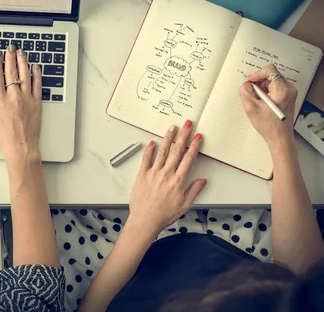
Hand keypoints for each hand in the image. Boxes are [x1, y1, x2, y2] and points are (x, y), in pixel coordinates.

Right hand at [0, 46, 42, 164]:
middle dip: (9, 57)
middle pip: (11, 71)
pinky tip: (35, 67)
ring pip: (25, 74)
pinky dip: (36, 74)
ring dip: (22, 61)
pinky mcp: (37, 103)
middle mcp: (13, 96)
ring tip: (21, 53)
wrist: (21, 147)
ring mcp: (26, 98)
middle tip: (10, 48)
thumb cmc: (3, 137)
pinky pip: (37, 84)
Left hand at [128, 120, 206, 236]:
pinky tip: (152, 142)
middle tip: (187, 124)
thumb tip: (202, 180)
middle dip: (184, 135)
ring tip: (172, 128)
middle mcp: (166, 174)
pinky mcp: (142, 175)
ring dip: (168, 138)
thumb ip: (194, 190)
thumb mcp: (184, 205)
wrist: (145, 220)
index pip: (189, 159)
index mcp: (178, 180)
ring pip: (162, 151)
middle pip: (177, 150)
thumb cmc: (164, 215)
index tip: (198, 136)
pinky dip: (149, 150)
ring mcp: (153, 173)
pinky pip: (146, 159)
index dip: (194, 146)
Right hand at [239, 64, 297, 145]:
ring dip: (261, 89)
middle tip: (252, 95)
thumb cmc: (269, 125)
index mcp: (282, 89)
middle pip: (270, 76)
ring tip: (257, 102)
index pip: (270, 70)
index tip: (249, 83)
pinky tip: (262, 104)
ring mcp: (290, 93)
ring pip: (271, 82)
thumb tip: (246, 84)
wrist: (280, 138)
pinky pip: (274, 88)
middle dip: (258, 83)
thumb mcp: (251, 107)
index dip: (256, 74)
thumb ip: (245, 92)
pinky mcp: (287, 97)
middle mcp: (289, 89)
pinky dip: (266, 93)